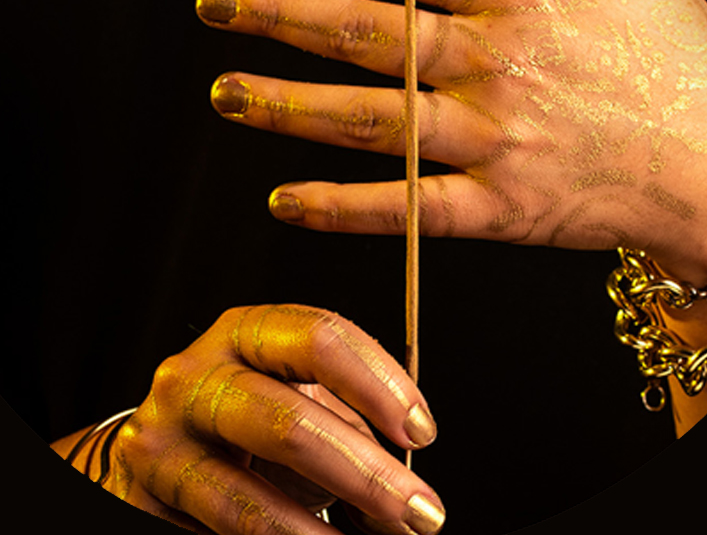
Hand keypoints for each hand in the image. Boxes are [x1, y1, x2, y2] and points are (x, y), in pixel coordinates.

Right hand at [65, 305, 442, 533]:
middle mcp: (196, 376)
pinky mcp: (144, 496)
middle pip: (289, 420)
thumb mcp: (295, 396)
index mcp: (244, 332)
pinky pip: (225, 528)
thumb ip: (346, 425)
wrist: (160, 453)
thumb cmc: (245, 419)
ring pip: (249, 499)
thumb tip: (406, 492)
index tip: (422, 430)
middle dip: (366, 473)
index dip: (379, 383)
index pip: (319, 337)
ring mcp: (163, 438)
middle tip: (420, 512)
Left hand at [196, 0, 706, 287]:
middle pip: (366, 34)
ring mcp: (493, 141)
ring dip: (288, 106)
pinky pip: (407, 209)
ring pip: (369, 119)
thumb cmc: (686, 64)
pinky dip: (344, 208)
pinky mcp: (500, 209)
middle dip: (280, 15)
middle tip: (215, 4)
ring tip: (226, 92)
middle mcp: (495, 65)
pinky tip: (285, 199)